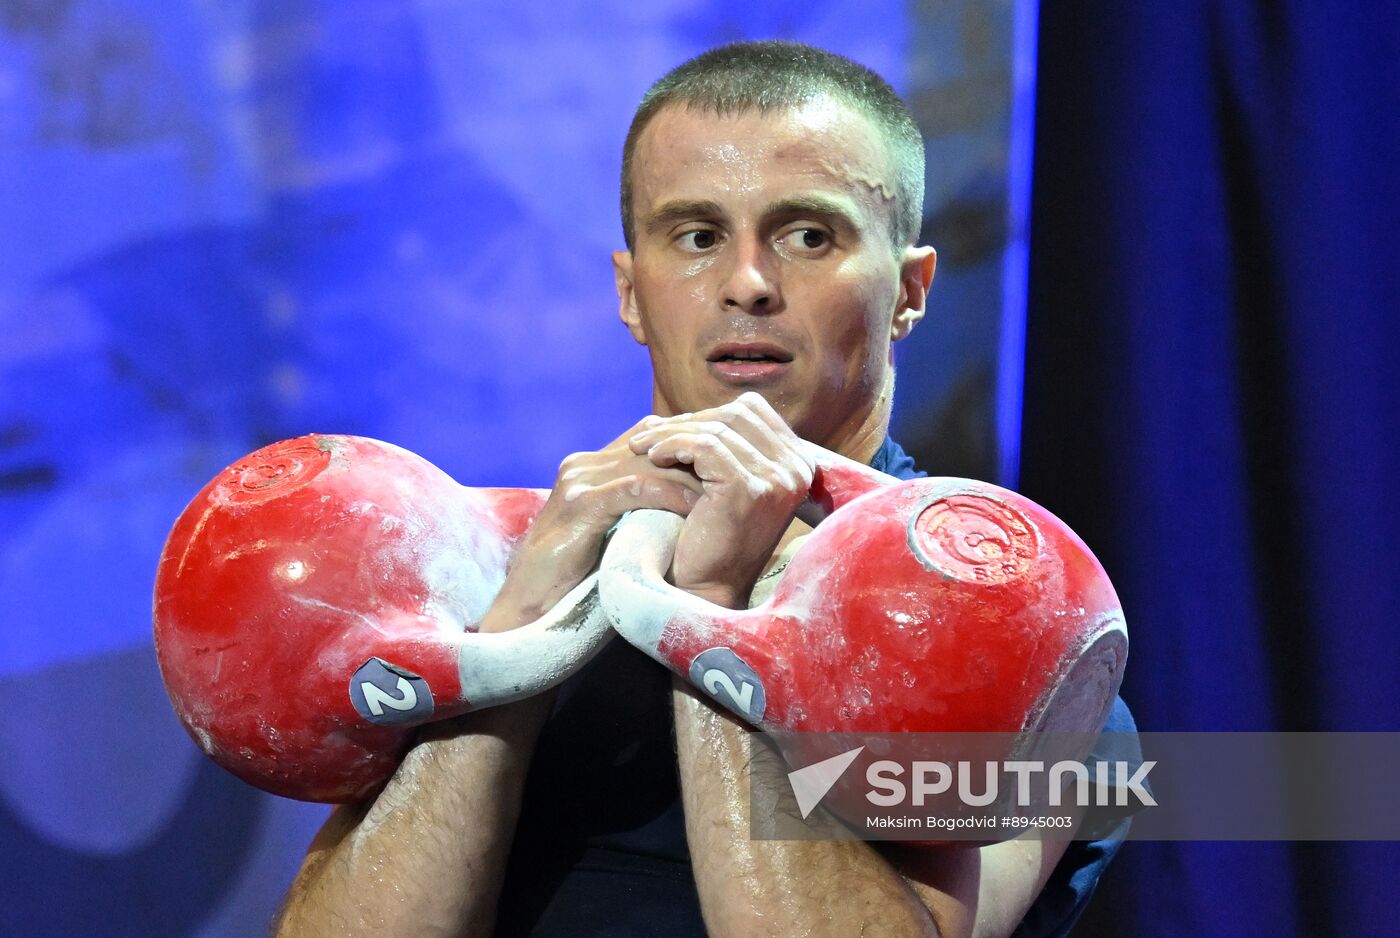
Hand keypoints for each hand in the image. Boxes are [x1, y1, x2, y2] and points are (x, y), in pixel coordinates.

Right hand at [479, 417, 702, 631]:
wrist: (528, 607)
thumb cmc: (575, 578)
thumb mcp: (610, 532)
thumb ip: (636, 509)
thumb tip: (690, 501)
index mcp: (588, 467)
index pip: (648, 435)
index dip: (687, 446)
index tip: (724, 463)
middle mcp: (582, 465)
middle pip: (652, 443)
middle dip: (694, 458)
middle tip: (733, 472)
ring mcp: (578, 481)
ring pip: (649, 463)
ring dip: (690, 477)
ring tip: (724, 491)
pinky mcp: (580, 504)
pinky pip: (637, 489)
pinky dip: (670, 496)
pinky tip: (697, 509)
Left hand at [627, 392, 814, 608]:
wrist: (706, 591)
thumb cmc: (709, 539)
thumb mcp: (726, 485)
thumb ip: (724, 447)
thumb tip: (686, 411)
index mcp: (799, 463)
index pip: (750, 411)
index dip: (706, 414)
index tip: (670, 430)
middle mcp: (798, 468)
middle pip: (734, 415)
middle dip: (685, 421)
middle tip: (647, 435)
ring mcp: (778, 478)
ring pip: (716, 429)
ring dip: (671, 433)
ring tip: (641, 447)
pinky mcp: (751, 489)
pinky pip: (705, 447)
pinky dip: (672, 446)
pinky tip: (651, 457)